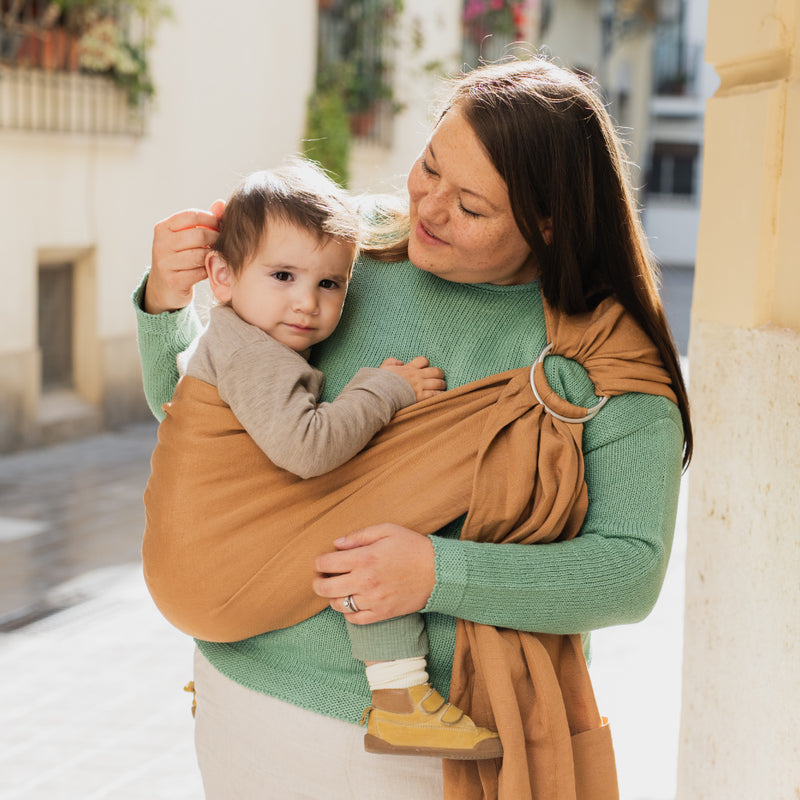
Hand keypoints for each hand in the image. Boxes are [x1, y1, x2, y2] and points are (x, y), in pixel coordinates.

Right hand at [143, 201, 224, 313]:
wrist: (164, 288)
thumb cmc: (180, 257)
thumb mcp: (187, 237)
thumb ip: (204, 221)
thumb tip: (221, 203)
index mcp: (163, 228)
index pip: (191, 215)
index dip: (211, 218)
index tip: (221, 225)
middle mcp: (160, 244)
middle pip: (199, 235)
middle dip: (216, 238)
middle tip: (223, 243)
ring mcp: (165, 263)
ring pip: (201, 254)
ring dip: (214, 255)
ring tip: (218, 255)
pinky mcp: (174, 281)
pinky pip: (201, 272)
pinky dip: (210, 270)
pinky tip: (212, 268)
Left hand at [312, 524, 436, 624]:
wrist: (439, 573)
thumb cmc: (413, 547)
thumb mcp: (387, 530)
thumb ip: (359, 536)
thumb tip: (336, 544)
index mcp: (364, 558)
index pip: (327, 563)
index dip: (319, 562)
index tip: (321, 562)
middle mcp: (364, 581)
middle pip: (326, 588)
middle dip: (318, 583)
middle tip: (320, 579)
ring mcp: (372, 600)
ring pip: (338, 605)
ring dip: (332, 598)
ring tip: (336, 590)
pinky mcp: (381, 613)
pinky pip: (354, 619)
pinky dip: (347, 613)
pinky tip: (351, 603)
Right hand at [379, 356, 445, 401]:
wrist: (381, 393)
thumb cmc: (381, 382)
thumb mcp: (383, 368)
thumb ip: (391, 362)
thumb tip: (399, 362)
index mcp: (409, 368)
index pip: (423, 360)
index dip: (426, 364)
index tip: (424, 368)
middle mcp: (417, 376)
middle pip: (435, 371)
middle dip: (439, 374)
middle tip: (439, 378)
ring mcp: (420, 386)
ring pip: (438, 383)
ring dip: (441, 385)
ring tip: (441, 387)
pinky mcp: (421, 397)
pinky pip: (435, 394)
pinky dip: (440, 395)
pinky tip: (440, 396)